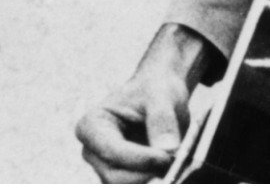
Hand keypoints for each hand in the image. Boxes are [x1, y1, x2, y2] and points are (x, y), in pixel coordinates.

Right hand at [75, 66, 189, 182]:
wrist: (160, 96)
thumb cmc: (155, 91)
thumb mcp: (161, 96)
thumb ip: (163, 120)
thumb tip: (169, 149)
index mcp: (91, 126)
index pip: (111, 151)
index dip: (140, 158)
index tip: (168, 156)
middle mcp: (93, 152)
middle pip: (116, 176)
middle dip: (148, 173)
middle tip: (177, 162)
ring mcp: (106, 168)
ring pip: (129, 185)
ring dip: (155, 178)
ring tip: (177, 161)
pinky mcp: (124, 179)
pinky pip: (141, 185)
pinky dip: (158, 180)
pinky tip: (173, 168)